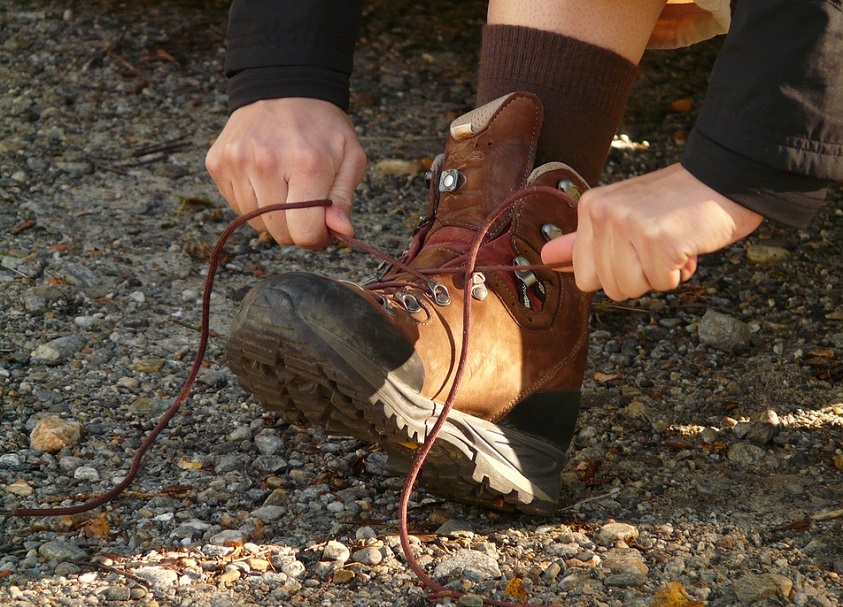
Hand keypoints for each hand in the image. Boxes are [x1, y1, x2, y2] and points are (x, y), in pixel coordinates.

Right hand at [206, 98, 367, 246]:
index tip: (322, 225)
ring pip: (256, 223)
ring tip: (285, 184)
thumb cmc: (323, 127)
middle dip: (296, 226)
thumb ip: (344, 199)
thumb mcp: (350, 157)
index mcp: (306, 165)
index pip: (304, 232)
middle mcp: (266, 163)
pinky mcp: (217, 162)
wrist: (285, 87)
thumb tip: (342, 233)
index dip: (316, 237)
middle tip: (305, 201)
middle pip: (279, 232)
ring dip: (274, 215)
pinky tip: (265, 177)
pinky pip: (237, 206)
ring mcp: (237, 162)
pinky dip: (254, 202)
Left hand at [541, 163, 762, 300]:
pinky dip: (681, 271)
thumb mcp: (623, 216)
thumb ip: (584, 241)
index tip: (636, 247)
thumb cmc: (676, 203)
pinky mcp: (658, 238)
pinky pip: (663, 283)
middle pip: (609, 286)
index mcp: (591, 208)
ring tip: (672, 243)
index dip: (616, 272)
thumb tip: (545, 259)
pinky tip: (687, 243)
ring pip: (632, 288)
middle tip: (658, 243)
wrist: (726, 178)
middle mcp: (604, 213)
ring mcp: (629, 225)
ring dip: (659, 275)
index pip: (585, 275)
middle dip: (639, 276)